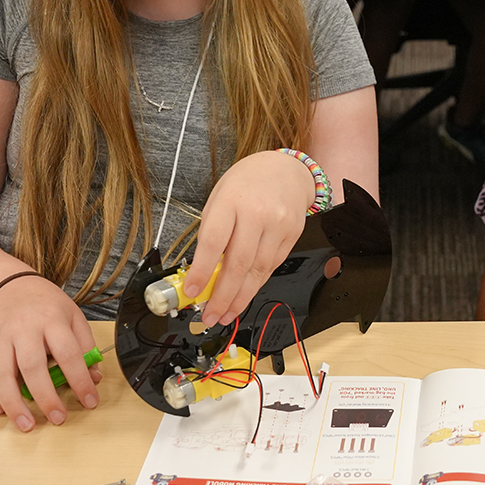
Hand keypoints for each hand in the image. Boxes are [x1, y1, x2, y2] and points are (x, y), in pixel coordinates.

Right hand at [0, 275, 99, 431]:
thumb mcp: (73, 316)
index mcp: (51, 320)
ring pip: (0, 374)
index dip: (80, 379)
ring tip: (26, 424)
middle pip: (31, 366)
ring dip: (12, 403)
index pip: (69, 353)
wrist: (10, 286)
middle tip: (58, 418)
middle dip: (45, 397)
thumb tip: (94, 377)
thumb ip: (85, 345)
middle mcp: (23, 330)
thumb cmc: (46, 304)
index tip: (90, 400)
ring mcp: (0, 339)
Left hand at [186, 150, 312, 325]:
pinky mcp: (292, 235)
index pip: (214, 242)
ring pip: (258, 271)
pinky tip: (245, 295)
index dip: (202, 271)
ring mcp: (278, 225)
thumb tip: (202, 272)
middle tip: (210, 315)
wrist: (286, 170)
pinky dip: (256, 284)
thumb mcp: (219, 197)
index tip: (192, 292)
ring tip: (225, 313)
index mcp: (231, 201)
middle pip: (238, 263)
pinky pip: (272, 266)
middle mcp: (257, 213)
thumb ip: (212, 231)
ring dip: (240, 298)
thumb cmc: (247, 183)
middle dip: (222, 296)